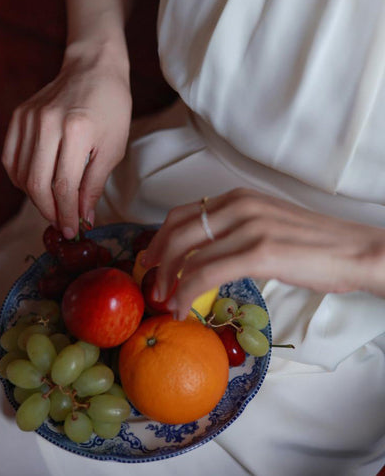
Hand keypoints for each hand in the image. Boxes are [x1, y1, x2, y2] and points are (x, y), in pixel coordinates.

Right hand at [2, 50, 131, 237]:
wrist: (94, 70)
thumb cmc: (111, 109)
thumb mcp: (113, 148)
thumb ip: (94, 184)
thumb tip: (83, 217)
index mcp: (77, 130)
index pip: (63, 186)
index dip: (66, 214)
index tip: (72, 231)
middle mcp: (47, 123)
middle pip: (37, 184)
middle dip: (49, 212)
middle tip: (62, 223)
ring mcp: (29, 118)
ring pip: (21, 174)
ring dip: (36, 199)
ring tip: (54, 206)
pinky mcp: (19, 116)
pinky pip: (11, 158)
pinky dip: (21, 179)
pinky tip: (37, 186)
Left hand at [143, 188, 384, 319]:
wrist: (355, 250)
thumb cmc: (314, 243)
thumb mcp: (267, 223)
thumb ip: (235, 230)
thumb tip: (205, 253)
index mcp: (239, 197)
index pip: (182, 213)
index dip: (160, 239)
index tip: (151, 259)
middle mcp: (239, 206)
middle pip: (178, 231)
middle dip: (158, 261)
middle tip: (154, 286)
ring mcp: (249, 227)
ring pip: (189, 254)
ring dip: (171, 283)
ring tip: (168, 303)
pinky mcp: (260, 252)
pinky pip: (207, 273)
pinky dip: (188, 292)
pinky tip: (185, 308)